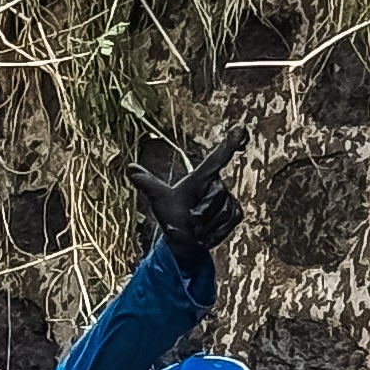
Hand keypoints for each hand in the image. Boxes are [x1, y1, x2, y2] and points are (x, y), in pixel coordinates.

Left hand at [131, 126, 243, 275]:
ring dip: (205, 225)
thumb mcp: (159, 200)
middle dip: (200, 213)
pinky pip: (228, 222)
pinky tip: (205, 235)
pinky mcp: (236, 214)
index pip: (218, 158)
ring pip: (221, 212)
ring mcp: (228, 200)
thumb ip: (147, 183)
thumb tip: (129, 168)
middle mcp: (217, 185)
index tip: (240, 126)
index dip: (230, 142)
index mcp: (201, 177)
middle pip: (216, 195)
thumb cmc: (172, 217)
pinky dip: (214, 233)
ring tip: (196, 229)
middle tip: (190, 219)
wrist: (183, 242)